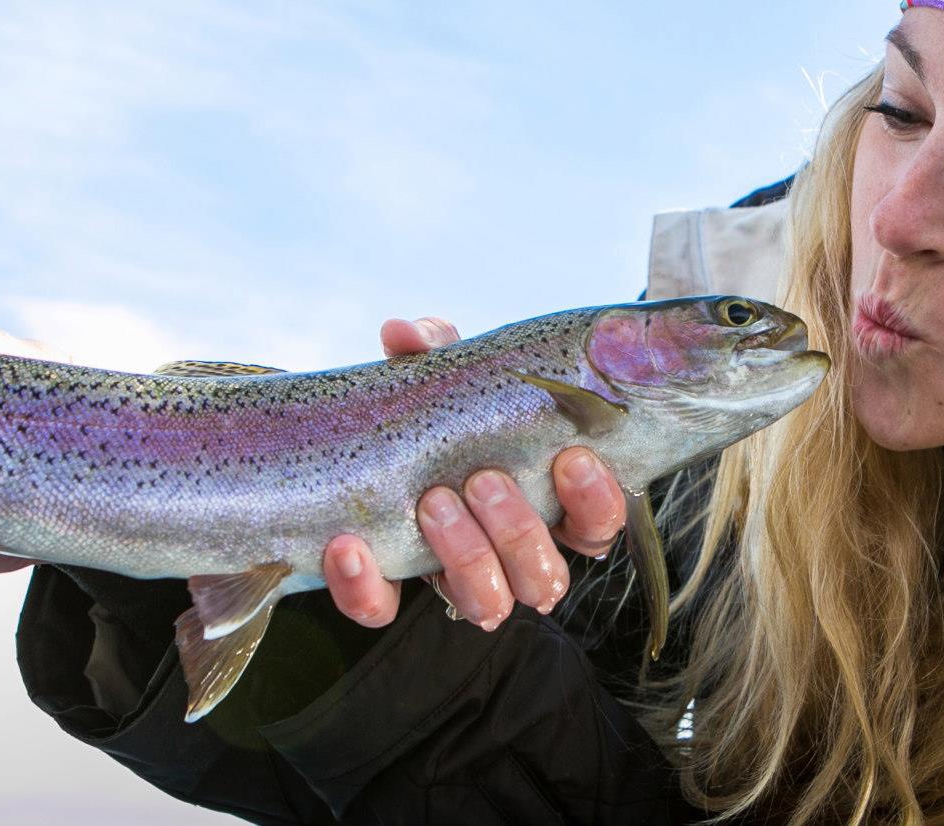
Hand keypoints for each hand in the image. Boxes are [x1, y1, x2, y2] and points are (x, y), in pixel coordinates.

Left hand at [320, 316, 628, 630]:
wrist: (362, 449)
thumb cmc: (436, 416)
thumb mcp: (446, 381)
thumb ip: (436, 353)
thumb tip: (406, 333)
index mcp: (546, 507)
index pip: (595, 527)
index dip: (595, 503)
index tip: (571, 458)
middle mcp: (511, 559)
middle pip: (544, 578)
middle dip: (518, 531)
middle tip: (483, 480)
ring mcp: (453, 581)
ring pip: (487, 604)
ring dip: (466, 557)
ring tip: (434, 502)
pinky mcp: (387, 593)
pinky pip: (380, 609)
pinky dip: (365, 586)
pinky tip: (348, 546)